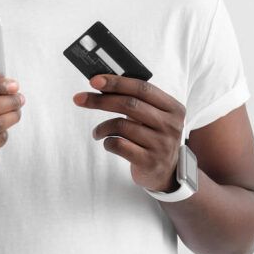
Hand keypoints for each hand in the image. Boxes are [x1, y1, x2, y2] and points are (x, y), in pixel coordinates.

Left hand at [72, 74, 185, 191]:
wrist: (165, 172)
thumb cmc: (152, 136)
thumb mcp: (153, 115)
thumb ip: (135, 99)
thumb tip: (102, 83)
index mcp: (173, 108)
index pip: (142, 88)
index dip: (116, 82)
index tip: (94, 81)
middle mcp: (170, 125)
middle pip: (130, 104)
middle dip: (100, 100)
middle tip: (80, 99)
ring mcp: (162, 144)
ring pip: (121, 126)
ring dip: (102, 127)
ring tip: (98, 132)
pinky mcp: (150, 161)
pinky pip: (119, 145)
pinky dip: (107, 142)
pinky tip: (108, 143)